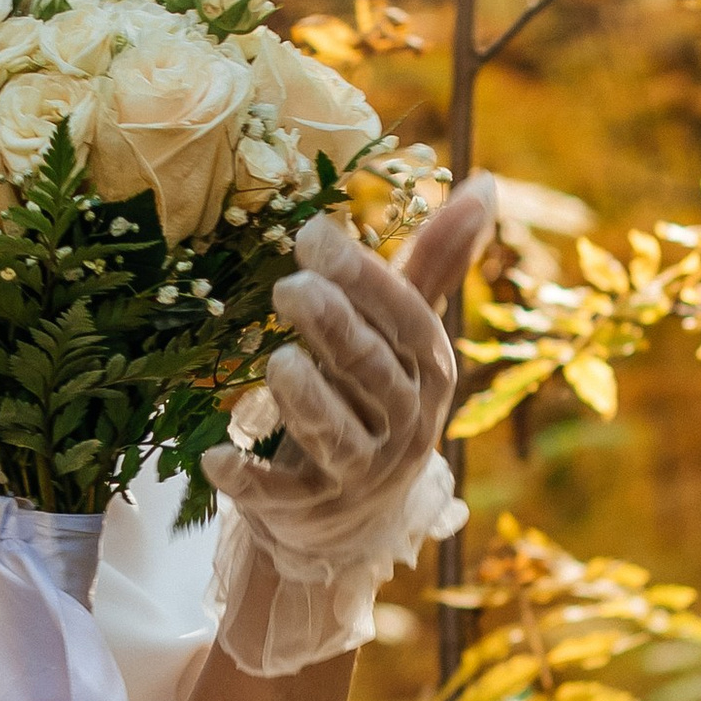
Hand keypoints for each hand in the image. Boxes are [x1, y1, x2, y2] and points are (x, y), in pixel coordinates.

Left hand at [203, 171, 493, 531]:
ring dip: (307, 400)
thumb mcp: (406, 339)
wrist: (351, 519)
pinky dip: (248, 478)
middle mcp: (402, 425)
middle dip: (335, 329)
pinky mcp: (306, 510)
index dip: (365, 280)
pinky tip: (215, 457)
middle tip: (290, 286)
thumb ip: (434, 265)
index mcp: (426, 373)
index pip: (406, 322)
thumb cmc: (374, 400)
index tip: (315, 234)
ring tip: (279, 362)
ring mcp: (355, 473)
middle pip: (371, 373)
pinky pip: (279, 493)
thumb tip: (486, 181)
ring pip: (336, 435)